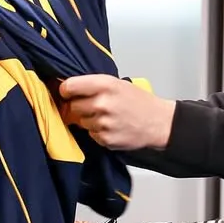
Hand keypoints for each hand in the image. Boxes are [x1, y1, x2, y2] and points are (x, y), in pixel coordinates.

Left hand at [60, 75, 175, 151]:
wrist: (158, 122)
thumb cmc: (139, 101)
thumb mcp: (117, 83)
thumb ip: (94, 85)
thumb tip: (69, 89)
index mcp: (104, 84)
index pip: (69, 86)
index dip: (66, 91)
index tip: (68, 93)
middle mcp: (101, 103)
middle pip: (73, 106)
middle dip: (80, 107)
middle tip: (94, 106)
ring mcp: (103, 122)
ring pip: (81, 121)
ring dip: (90, 120)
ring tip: (107, 117)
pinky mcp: (105, 138)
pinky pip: (91, 134)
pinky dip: (98, 132)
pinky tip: (112, 127)